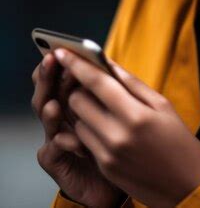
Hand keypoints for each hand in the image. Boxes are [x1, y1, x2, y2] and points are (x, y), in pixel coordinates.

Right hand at [31, 53, 127, 207]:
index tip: (63, 49)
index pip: (62, 76)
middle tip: (52, 63)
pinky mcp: (57, 162)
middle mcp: (62, 116)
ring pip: (47, 118)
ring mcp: (57, 138)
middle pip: (48, 91)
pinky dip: (62, 142)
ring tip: (55, 102)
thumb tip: (107, 61)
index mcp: (76, 100)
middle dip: (48, 78)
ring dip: (51, 109)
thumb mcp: (121, 112)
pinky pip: (52, 150)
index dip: (63, 64)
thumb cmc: (121, 143)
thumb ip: (111, 89)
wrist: (119, 181)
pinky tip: (73, 139)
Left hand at [54, 48, 199, 207]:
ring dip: (84, 109)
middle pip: (78, 101)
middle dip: (79, 88)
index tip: (63, 51)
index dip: (76, 65)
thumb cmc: (178, 140)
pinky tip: (105, 125)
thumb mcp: (162, 104)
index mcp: (136, 115)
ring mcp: (108, 154)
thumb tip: (108, 63)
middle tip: (90, 82)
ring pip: (77, 121)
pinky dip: (90, 128)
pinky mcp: (104, 167)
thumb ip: (132, 83)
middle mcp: (117, 135)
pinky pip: (84, 140)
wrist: (186, 186)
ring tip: (102, 106)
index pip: (96, 83)